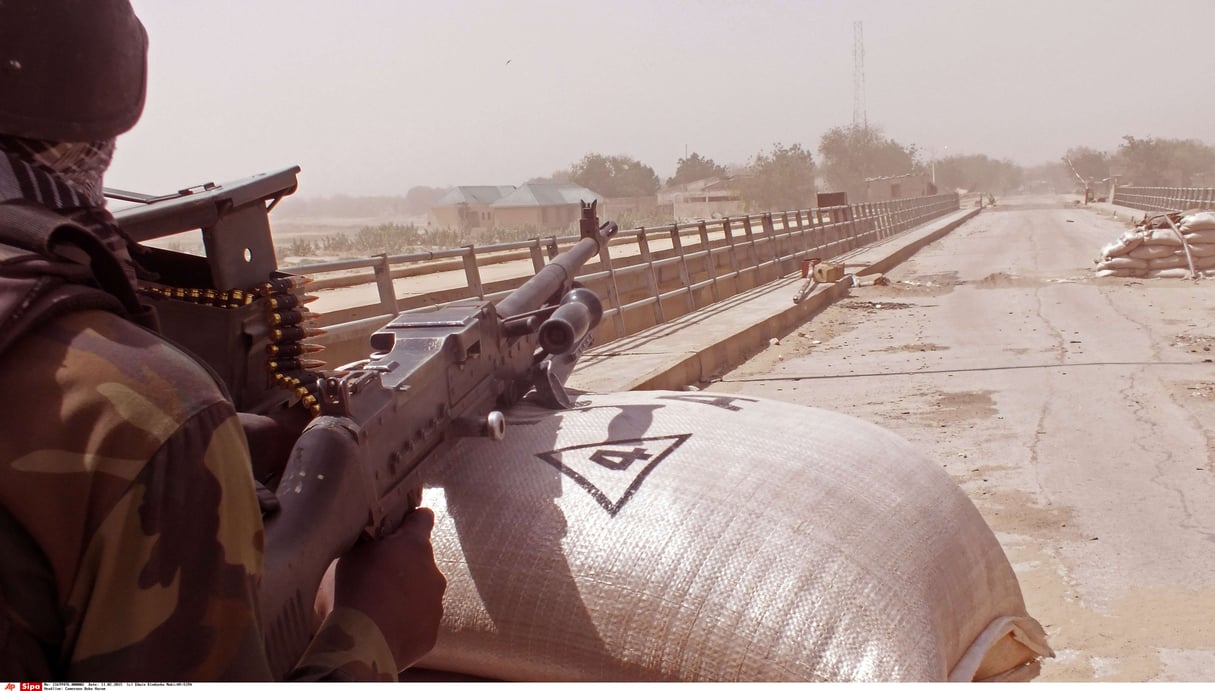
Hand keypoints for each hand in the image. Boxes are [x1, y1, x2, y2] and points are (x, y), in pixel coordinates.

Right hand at [332, 508, 446, 669]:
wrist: (363, 643)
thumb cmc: (354, 591)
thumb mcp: (352, 555)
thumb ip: (368, 542)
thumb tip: (370, 535)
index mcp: (414, 545)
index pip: (422, 518)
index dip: (410, 521)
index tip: (399, 527)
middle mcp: (433, 572)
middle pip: (420, 560)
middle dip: (403, 565)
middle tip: (376, 578)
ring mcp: (436, 604)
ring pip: (423, 592)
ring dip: (406, 595)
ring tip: (379, 609)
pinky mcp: (431, 633)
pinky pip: (420, 622)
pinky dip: (406, 623)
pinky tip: (384, 630)